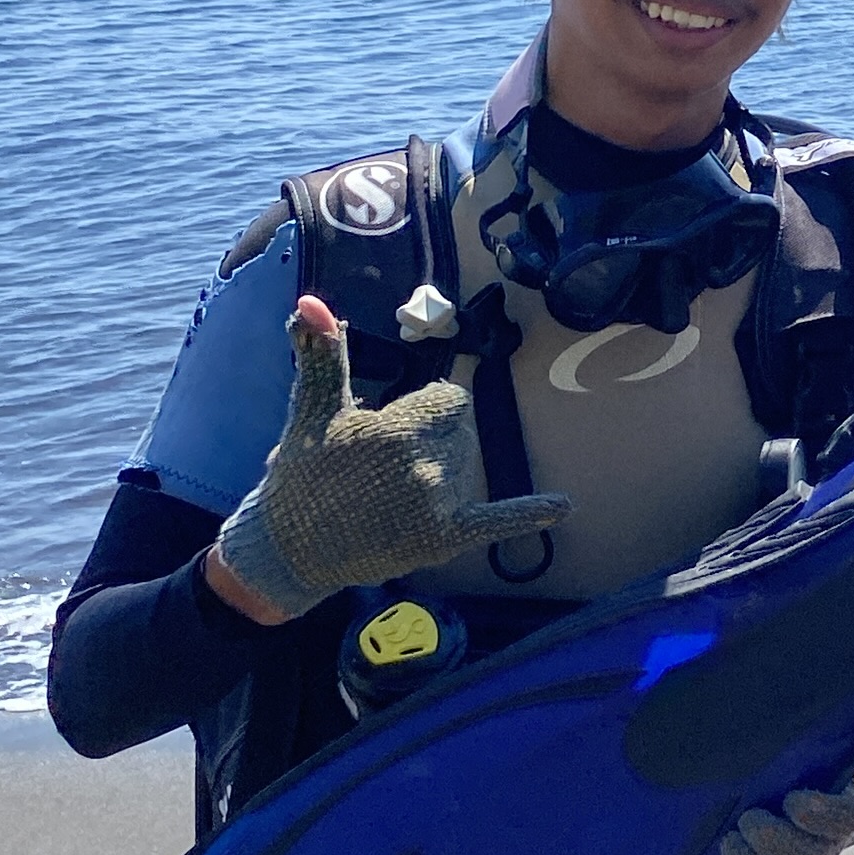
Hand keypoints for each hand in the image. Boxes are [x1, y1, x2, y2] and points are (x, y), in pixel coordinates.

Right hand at [208, 296, 573, 620]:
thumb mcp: (314, 410)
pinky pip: (495, 521)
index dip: (424, 410)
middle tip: (383, 466)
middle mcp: (424, 465)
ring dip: (443, 471)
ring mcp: (438, 506)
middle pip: (460, 432)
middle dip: (430, 439)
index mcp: (397, 428)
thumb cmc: (302, 474)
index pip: (450, 400)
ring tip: (391, 492)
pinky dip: (528, 515)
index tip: (392, 427)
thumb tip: (310, 303)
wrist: (290, 551)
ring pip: (468, 466)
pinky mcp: (443, 540)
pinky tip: (564, 507)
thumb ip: (322, 354)